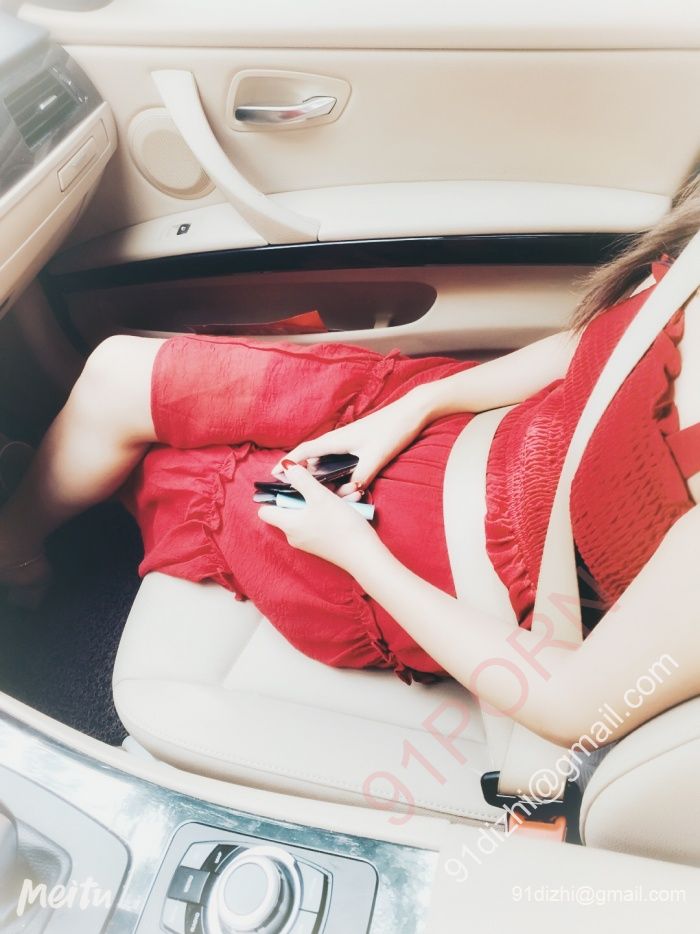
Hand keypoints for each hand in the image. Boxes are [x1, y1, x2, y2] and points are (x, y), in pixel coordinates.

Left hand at [258, 463, 377, 571]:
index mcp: (288, 525)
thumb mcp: (320, 496)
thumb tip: (285, 467)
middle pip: (292, 508)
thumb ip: (301, 479)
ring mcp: (309, 541)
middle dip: (308, 492)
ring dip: (325, 499)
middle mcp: (295, 535)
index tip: (289, 483)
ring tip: (347, 491)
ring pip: (311, 512)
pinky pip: (321, 521)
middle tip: (326, 484)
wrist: (365, 556)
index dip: (273, 495)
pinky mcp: (323, 543)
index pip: (265, 511)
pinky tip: (351, 503)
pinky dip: (332, 510)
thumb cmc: (340, 526)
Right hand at [270, 385, 433, 494]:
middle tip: (299, 493)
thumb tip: (350, 492)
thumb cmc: (392, 429)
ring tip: (327, 494)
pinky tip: (348, 486)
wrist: (412, 412)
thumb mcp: (375, 457)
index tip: (273, 474)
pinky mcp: (360, 446)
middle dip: (305, 476)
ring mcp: (349, 443)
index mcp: (335, 440)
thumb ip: (361, 477)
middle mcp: (338, 441)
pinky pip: (341, 463)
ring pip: (328, 463)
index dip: (287, 463)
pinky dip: (339, 474)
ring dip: (325, 478)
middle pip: (313, 460)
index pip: (302, 451)